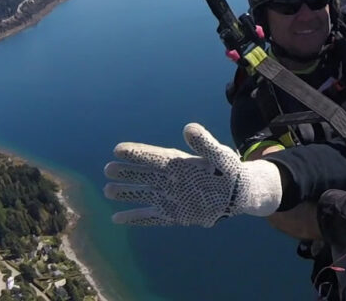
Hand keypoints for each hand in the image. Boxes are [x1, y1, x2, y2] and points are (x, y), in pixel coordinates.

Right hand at [103, 123, 281, 226]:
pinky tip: (116, 218)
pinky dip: (134, 218)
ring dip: (126, 193)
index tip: (118, 149)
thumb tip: (189, 128)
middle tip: (108, 169)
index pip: (153, 156)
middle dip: (126, 172)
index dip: (136, 153)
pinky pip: (150, 217)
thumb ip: (204, 143)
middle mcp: (169, 179)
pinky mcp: (173, 214)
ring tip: (107, 190)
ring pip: (142, 195)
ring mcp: (169, 197)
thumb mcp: (219, 154)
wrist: (238, 193)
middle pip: (143, 175)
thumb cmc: (229, 170)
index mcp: (178, 163)